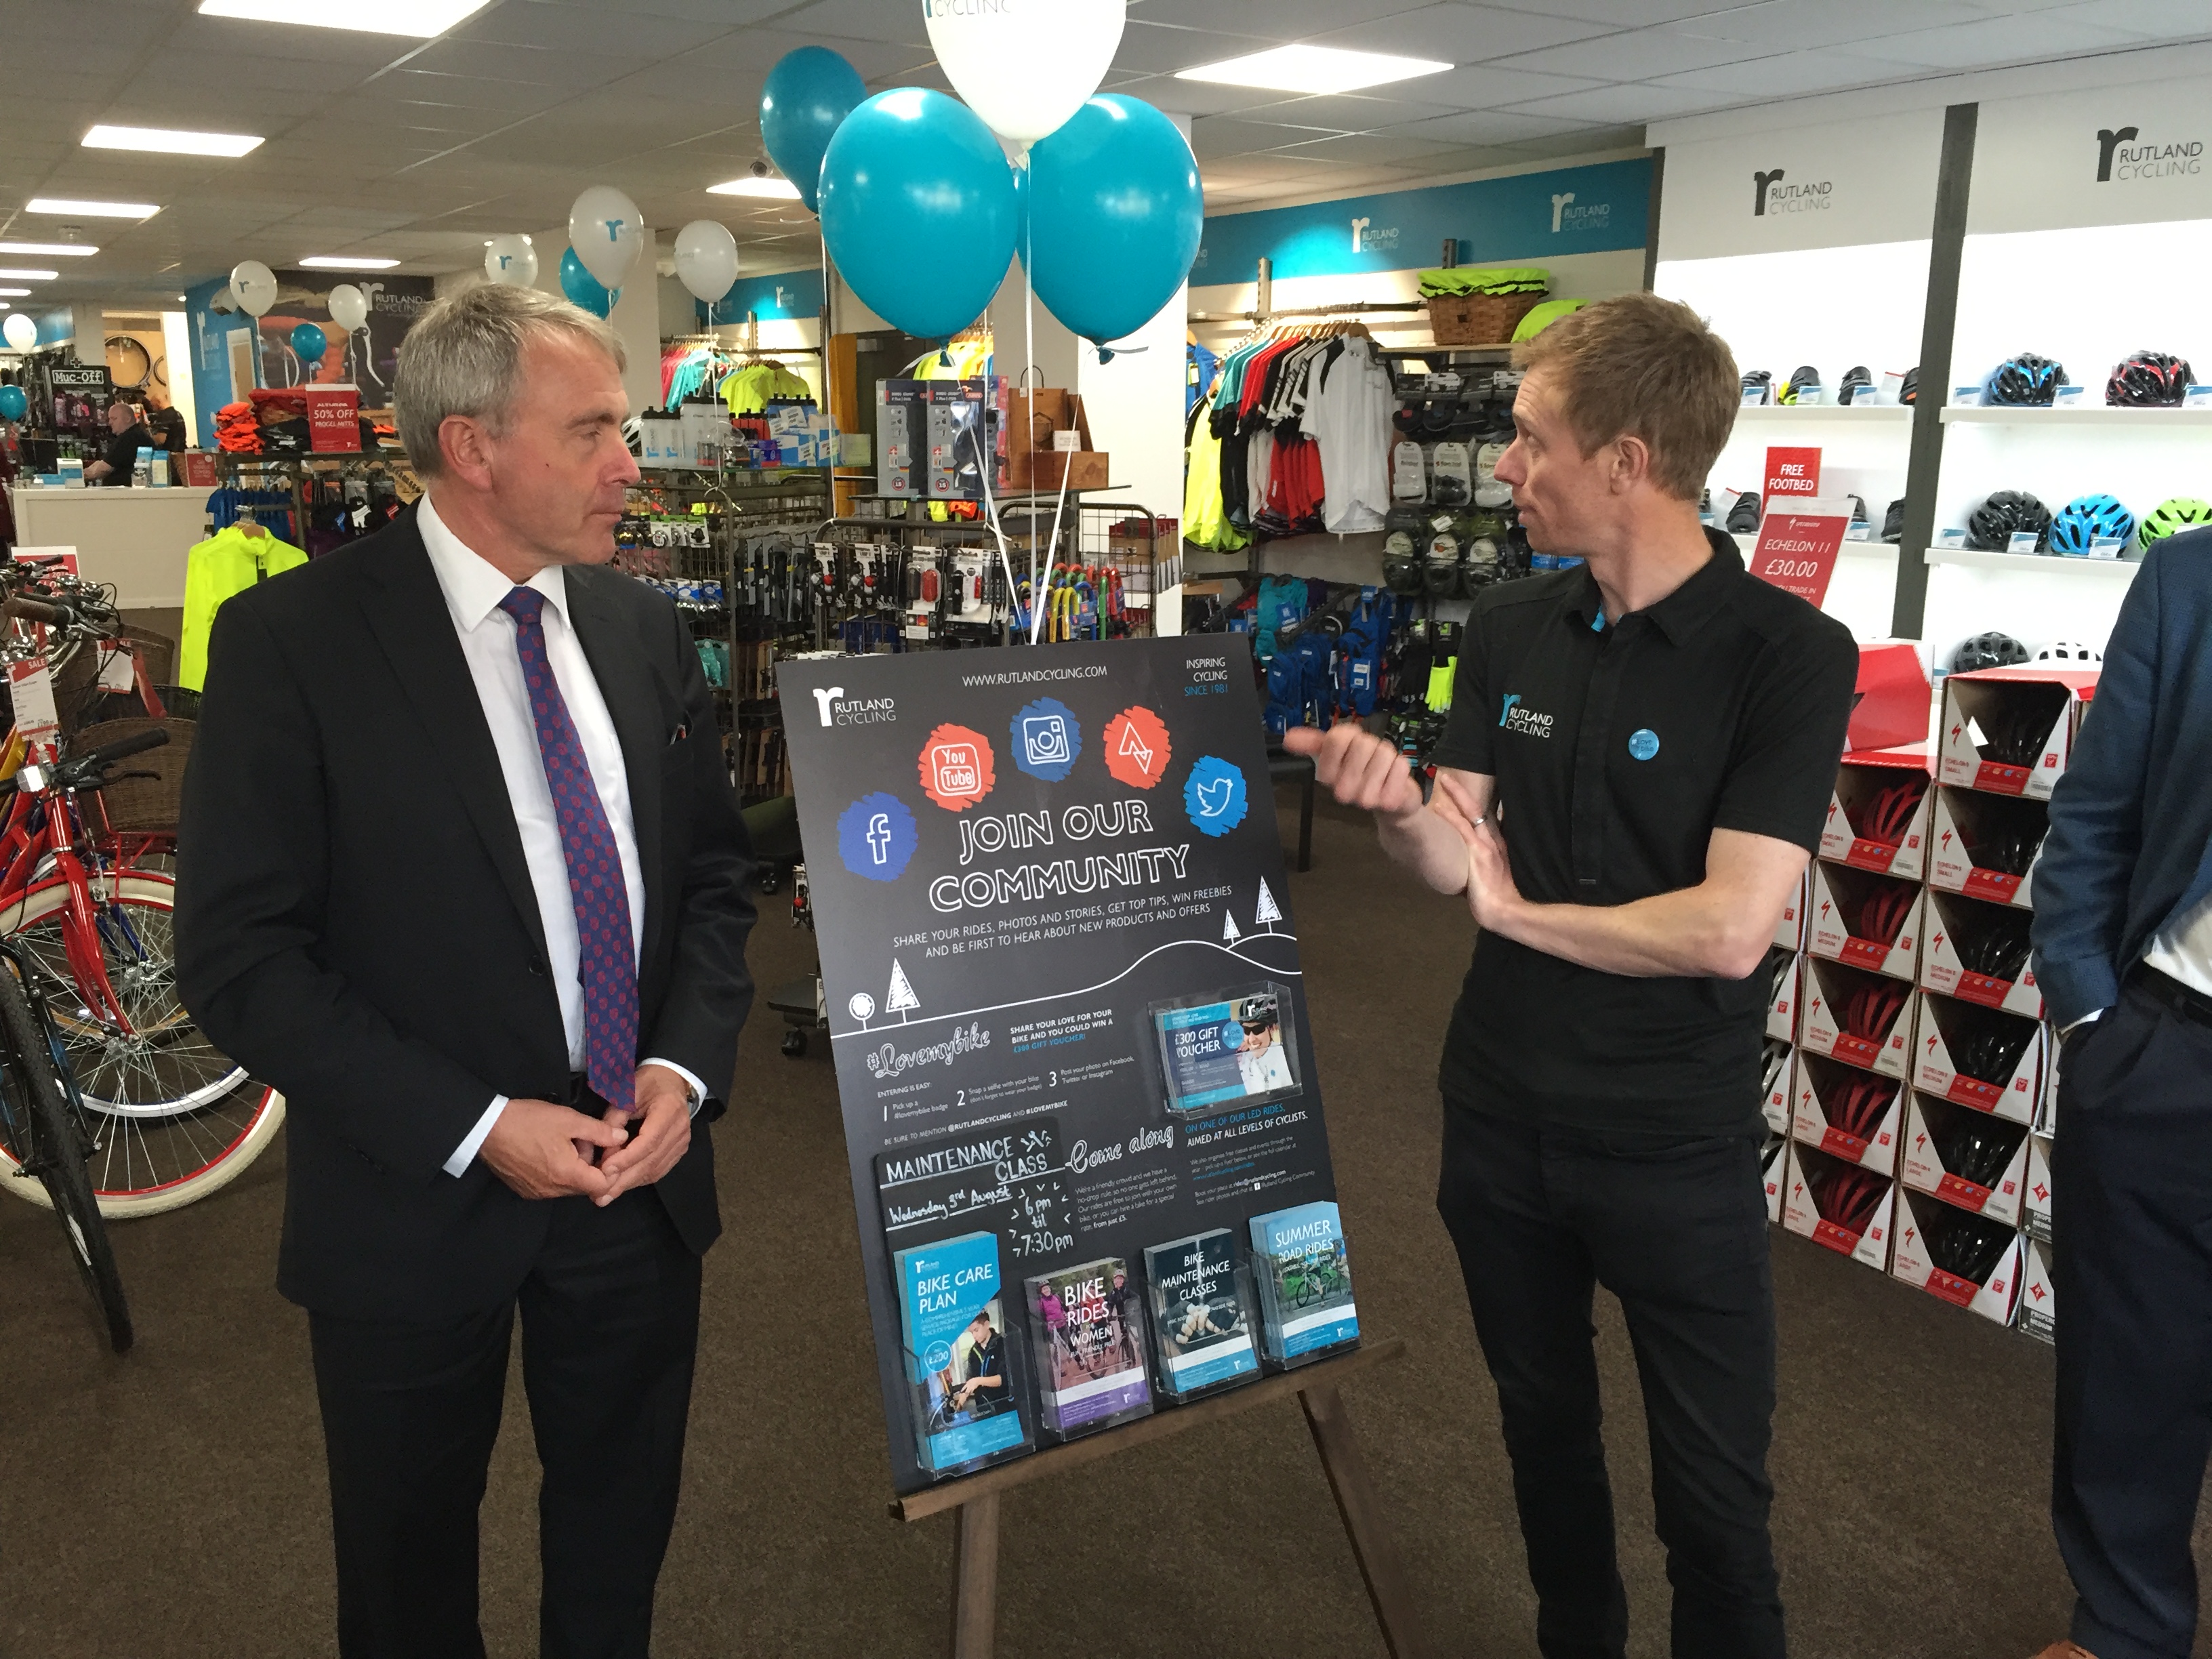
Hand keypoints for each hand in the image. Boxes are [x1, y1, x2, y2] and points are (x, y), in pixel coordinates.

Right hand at [480, 1097, 621, 1200]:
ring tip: (565, 1142)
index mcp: (567, 1175)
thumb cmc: (529, 1121)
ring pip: (569, 1186)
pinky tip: (549, 1151)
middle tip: (584, 1140)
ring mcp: (537, 1192)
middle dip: (592, 1166)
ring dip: (575, 1168)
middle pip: (586, 1186)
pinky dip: (558, 1172)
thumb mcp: (569, 1120)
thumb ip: (599, 1131)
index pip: (603, 1186)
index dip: (611, 1168)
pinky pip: (552, 1186)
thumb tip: (621, 1139)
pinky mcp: (525, 1190)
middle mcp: (553, 1191)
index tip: (607, 1149)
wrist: (486, 1128)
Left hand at [596, 1062, 694, 1204]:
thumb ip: (613, 1120)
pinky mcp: (679, 1150)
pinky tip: (622, 1185)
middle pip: (651, 1161)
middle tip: (600, 1195)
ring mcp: (682, 1142)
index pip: (648, 1141)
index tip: (605, 1170)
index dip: (627, 1158)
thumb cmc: (647, 1083)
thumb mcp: (626, 1093)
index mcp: (669, 1110)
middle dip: (624, 1179)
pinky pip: (658, 1170)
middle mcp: (680, 1129)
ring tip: (606, 1195)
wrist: (672, 1080)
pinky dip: (639, 1179)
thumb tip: (604, 1150)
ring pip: (655, 1170)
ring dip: (629, 1183)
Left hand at [1281, 724, 1421, 821]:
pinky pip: (1398, 774)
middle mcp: (1367, 743)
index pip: (1337, 736)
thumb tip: (1288, 738)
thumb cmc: (1355, 782)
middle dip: (1351, 777)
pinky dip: (1388, 792)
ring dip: (1369, 787)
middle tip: (1346, 794)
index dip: (1331, 760)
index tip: (1329, 777)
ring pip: (1381, 760)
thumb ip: (1311, 750)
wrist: (1384, 801)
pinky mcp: (1403, 768)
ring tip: (1364, 799)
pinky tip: (1383, 799)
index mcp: (1347, 738)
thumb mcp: (1330, 768)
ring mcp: (1387, 754)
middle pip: (1361, 747)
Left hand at [1432, 770, 1521, 932]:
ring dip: (1457, 794)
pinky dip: (1451, 816)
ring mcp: (1487, 846)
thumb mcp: (1493, 878)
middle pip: (1479, 809)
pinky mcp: (1480, 855)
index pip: (1485, 818)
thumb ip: (1485, 865)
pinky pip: (1463, 830)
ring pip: (1472, 813)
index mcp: (1498, 846)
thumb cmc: (1501, 901)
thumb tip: (1473, 864)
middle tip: (1449, 775)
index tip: (1462, 789)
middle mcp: (1494, 841)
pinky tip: (1440, 806)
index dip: (1473, 803)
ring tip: (1444, 779)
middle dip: (1463, 791)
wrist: (1507, 913)